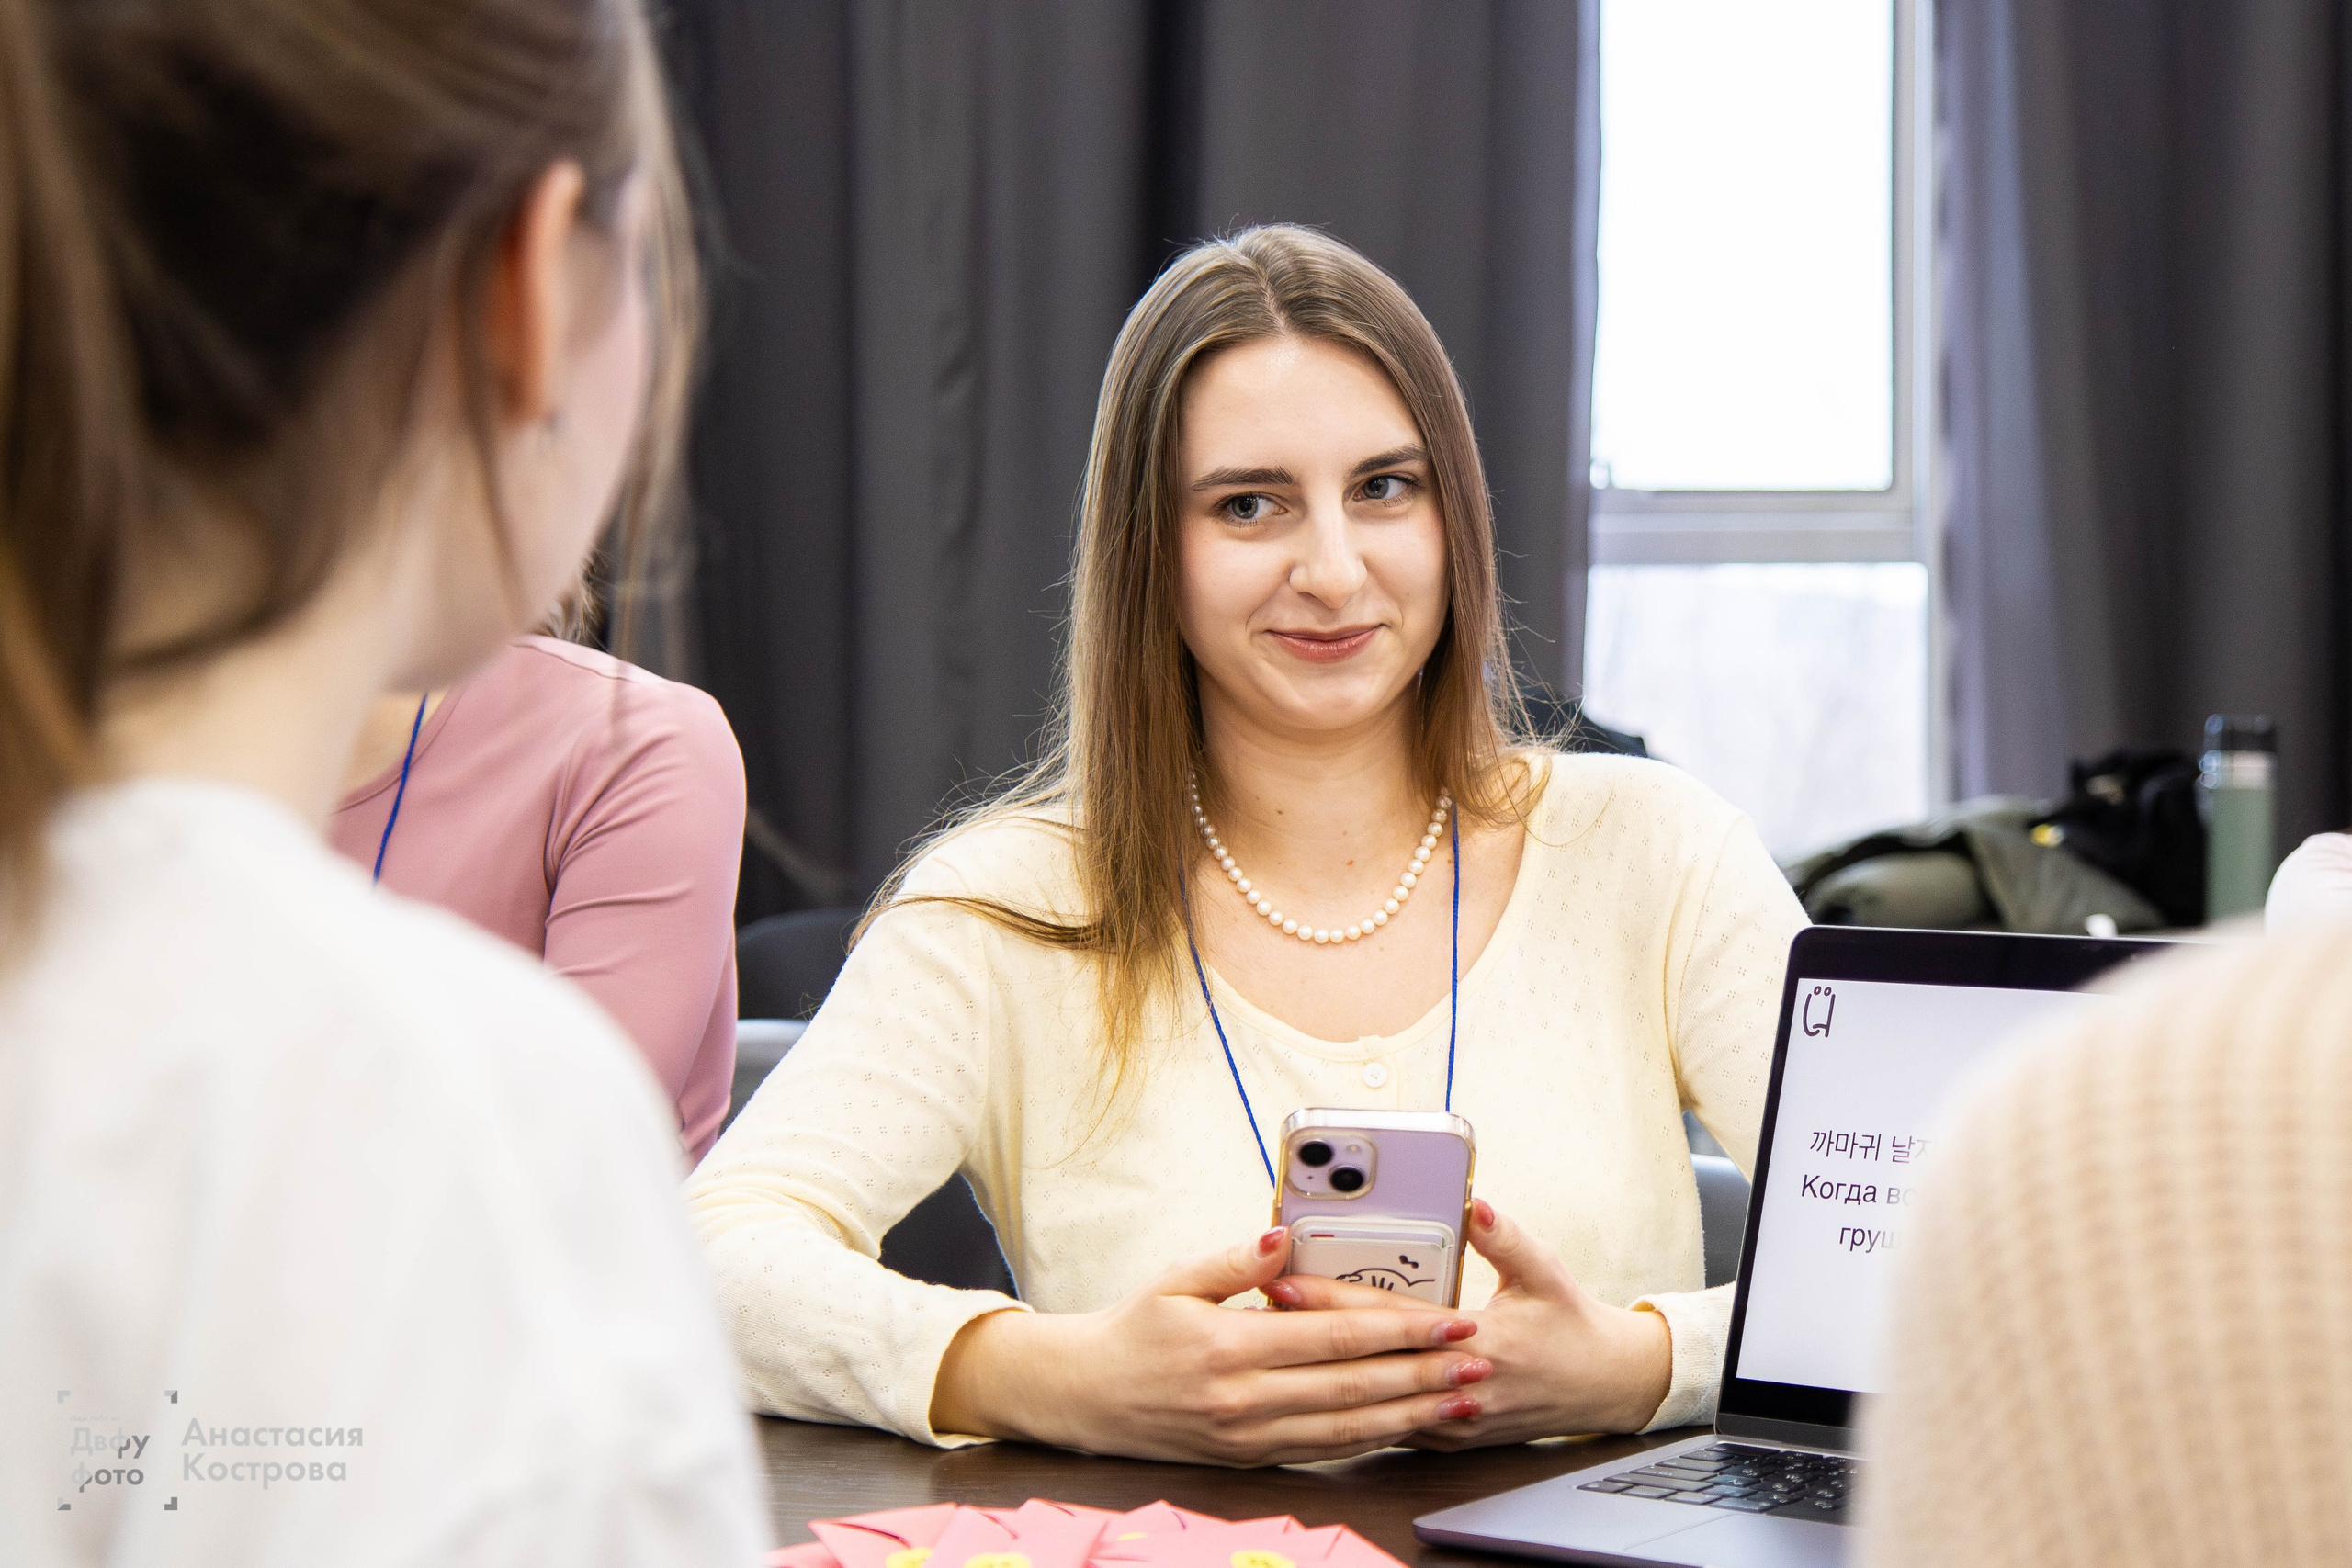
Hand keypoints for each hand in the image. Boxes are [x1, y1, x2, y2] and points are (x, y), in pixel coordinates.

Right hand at [929, 1226, 1492, 1464]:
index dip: (1399, 1330)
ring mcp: (1249, 1436)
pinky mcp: (1250, 1457)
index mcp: (1230, 1347)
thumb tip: (1283, 1239)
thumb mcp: (1175, 1280)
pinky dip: (1372, 1440)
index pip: (1334, 1338)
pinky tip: (1408, 1426)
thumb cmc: (1133, 1329)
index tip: (1448, 1320)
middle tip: (1478, 1361)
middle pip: (1353, 1388)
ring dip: (1411, 1414)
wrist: (1086, 1395)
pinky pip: (1324, 1452)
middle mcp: (1244, 1399)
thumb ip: (1235, 1261)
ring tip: (1460, 1398)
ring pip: (1347, 1429)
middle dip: (1423, 1374)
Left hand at [1265, 1199, 1671, 1448]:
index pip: (1388, 1317)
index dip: (1332, 1298)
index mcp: (1481, 1341)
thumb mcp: (1545, 1271)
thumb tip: (1474, 1204)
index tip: (1285, 1279)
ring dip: (1323, 1370)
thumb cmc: (1572, 1325)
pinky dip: (1351, 1399)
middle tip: (1257, 1308)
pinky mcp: (1447, 1436)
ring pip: (1372, 1397)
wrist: (1604, 1387)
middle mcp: (1460, 1386)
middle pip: (1366, 1360)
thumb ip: (1506, 1238)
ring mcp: (1452, 1419)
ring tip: (1272, 1343)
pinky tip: (1316, 1380)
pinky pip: (1389, 1421)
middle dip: (1308, 1334)